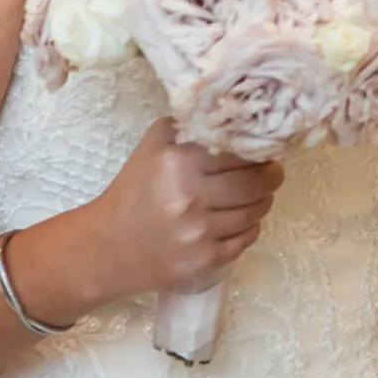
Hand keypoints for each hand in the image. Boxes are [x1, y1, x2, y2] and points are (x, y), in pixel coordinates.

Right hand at [82, 118, 285, 298]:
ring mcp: (200, 233)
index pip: (241, 150)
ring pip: (256, 211)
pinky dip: (250, 226)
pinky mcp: (206, 261)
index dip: (257, 149)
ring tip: (254, 194)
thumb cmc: (135, 189)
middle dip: (270, 176)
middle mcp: (191, 198)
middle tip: (269, 172)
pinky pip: (248, 238)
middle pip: (257, 183)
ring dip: (262, 201)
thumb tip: (236, 117)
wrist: (107, 247)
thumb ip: (193, 125)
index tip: (262, 150)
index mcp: (179, 163)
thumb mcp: (156, 145)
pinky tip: (239, 219)